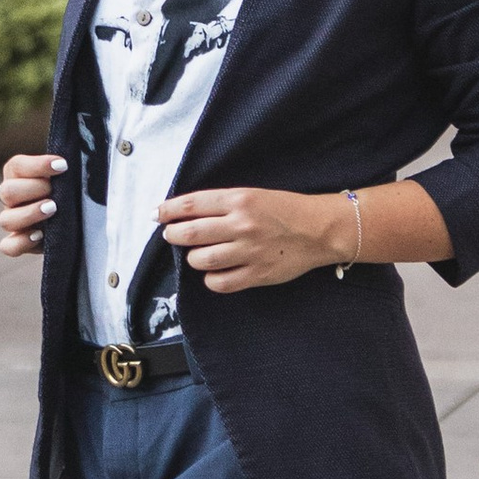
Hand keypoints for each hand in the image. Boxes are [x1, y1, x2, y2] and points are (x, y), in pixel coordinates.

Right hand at [0, 152, 63, 259]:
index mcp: (18, 175)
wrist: (79, 217)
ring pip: (6, 220)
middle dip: (33, 189)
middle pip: (8, 191)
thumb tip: (70, 156)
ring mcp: (13, 221)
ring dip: (29, 213)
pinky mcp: (18, 243)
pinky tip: (41, 235)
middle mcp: (11, 198)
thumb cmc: (71, 189)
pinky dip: (22, 242)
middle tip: (53, 190)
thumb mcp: (68, 175)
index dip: (38, 165)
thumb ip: (64, 166)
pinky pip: (8, 246)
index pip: (17, 166)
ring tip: (52, 209)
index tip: (62, 166)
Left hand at [157, 186, 352, 294]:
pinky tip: (215, 272)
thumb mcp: (253, 195)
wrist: (320, 229)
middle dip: (174, 234)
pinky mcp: (257, 274)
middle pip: (190, 233)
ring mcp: (249, 251)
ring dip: (193, 258)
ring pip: (202, 260)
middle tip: (172, 235)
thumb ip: (222, 204)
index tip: (157, 214)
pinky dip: (211, 279)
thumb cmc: (285, 209)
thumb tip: (185, 213)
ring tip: (197, 254)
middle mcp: (242, 225)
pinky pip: (220, 282)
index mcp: (239, 200)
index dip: (168, 210)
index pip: (191, 204)